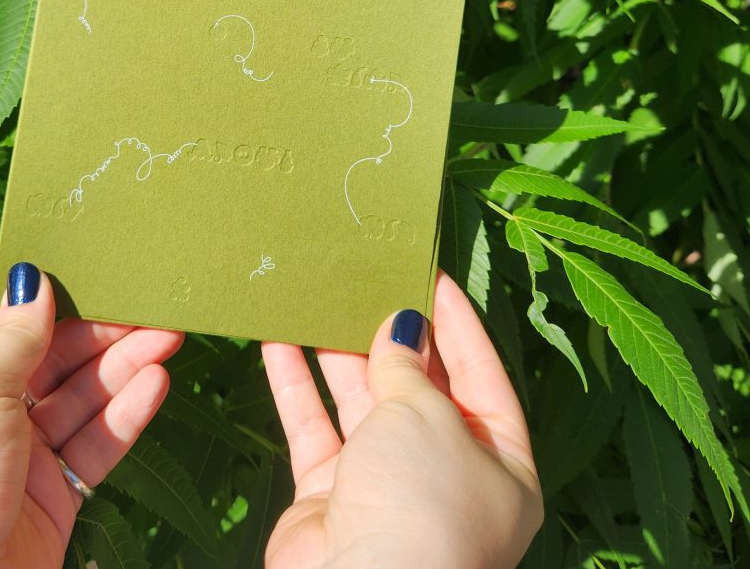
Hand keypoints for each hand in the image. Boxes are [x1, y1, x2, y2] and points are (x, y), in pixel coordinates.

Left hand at [0, 251, 182, 568]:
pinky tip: (155, 380)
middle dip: (92, 323)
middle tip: (141, 296)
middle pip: (42, 348)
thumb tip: (34, 278)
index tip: (53, 244)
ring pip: (78, 392)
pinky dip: (125, 411)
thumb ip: (14, 334)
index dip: (8, 275)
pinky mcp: (51, 489)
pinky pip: (93, 439)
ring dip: (121, 362)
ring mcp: (17, 447)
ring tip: (167, 332)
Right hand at [262, 271, 541, 568]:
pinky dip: (297, 384)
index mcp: (500, 465)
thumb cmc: (421, 503)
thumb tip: (403, 326)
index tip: (431, 275)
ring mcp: (385, 486)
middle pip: (418, 388)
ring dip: (339, 353)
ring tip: (322, 299)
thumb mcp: (427, 417)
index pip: (481, 376)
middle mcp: (445, 475)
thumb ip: (409, 367)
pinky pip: (315, 426)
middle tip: (371, 279)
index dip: (457, 324)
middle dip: (393, 335)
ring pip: (361, 402)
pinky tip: (279, 340)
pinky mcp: (331, 495)